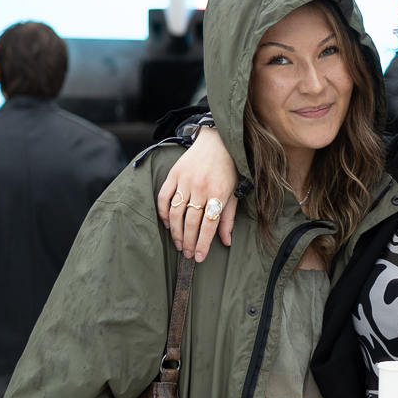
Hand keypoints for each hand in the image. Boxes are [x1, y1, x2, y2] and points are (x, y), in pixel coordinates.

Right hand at [156, 127, 238, 259]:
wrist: (218, 140)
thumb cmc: (229, 168)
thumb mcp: (234, 192)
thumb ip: (228, 217)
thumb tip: (226, 241)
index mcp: (218, 193)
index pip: (208, 225)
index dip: (203, 244)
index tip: (199, 257)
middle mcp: (200, 187)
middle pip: (190, 222)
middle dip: (188, 242)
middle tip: (188, 254)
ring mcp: (185, 180)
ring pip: (175, 213)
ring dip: (176, 232)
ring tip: (179, 244)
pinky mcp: (174, 174)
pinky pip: (163, 197)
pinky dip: (163, 213)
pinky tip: (167, 224)